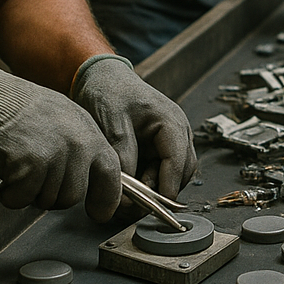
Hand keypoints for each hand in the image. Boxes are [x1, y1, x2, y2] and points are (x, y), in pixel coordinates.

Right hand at [0, 59, 122, 221]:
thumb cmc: (22, 109)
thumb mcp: (66, 120)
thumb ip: (82, 147)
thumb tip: (93, 178)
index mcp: (89, 133)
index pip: (112, 172)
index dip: (106, 198)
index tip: (100, 213)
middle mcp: (78, 145)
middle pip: (73, 196)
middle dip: (53, 196)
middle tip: (36, 176)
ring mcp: (56, 156)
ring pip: (48, 201)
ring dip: (30, 193)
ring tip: (20, 166)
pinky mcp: (31, 167)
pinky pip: (22, 199)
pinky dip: (10, 194)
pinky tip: (7, 171)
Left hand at [71, 55, 196, 200]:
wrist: (102, 78)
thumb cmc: (109, 92)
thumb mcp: (113, 124)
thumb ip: (123, 158)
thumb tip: (128, 195)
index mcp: (171, 122)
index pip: (179, 163)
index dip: (166, 188)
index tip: (147, 206)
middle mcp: (177, 133)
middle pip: (181, 174)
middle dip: (158, 191)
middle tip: (130, 200)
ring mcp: (169, 141)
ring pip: (171, 177)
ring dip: (152, 188)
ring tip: (125, 188)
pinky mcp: (158, 148)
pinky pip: (159, 172)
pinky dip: (145, 181)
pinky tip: (126, 180)